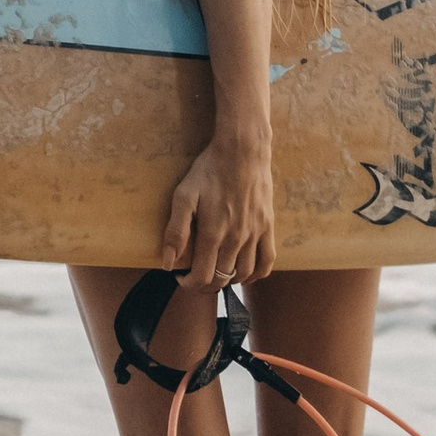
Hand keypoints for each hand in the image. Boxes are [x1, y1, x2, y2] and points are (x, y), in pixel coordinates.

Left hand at [158, 126, 275, 292]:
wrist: (242, 151)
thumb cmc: (209, 170)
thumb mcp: (183, 196)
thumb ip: (175, 231)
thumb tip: (167, 263)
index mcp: (213, 234)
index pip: (202, 277)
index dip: (188, 284)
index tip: (180, 278)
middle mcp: (236, 239)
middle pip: (222, 279)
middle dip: (205, 284)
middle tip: (195, 277)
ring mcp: (255, 234)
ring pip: (244, 274)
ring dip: (229, 281)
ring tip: (216, 275)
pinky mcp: (268, 226)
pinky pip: (267, 261)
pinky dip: (257, 275)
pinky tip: (245, 275)